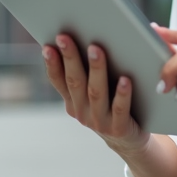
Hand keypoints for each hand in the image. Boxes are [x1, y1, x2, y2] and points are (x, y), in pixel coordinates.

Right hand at [43, 33, 148, 155]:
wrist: (128, 140)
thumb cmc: (112, 105)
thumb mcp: (95, 90)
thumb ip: (89, 69)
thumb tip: (90, 37)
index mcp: (72, 101)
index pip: (58, 80)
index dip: (52, 63)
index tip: (48, 45)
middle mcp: (82, 112)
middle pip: (74, 81)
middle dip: (70, 58)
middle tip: (65, 37)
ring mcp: (99, 121)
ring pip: (95, 92)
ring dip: (95, 69)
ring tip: (96, 49)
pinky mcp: (118, 128)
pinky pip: (120, 108)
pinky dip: (121, 94)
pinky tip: (125, 79)